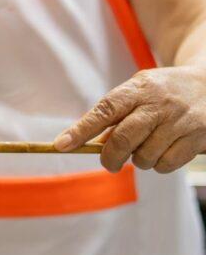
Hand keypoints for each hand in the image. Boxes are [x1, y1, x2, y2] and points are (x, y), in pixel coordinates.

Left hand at [54, 65, 205, 172]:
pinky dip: (160, 165)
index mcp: (139, 89)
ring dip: (139, 159)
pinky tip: (165, 151)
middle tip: (108, 162)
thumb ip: (116, 114)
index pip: (104, 110)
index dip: (81, 130)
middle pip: (123, 139)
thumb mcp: (139, 91)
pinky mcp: (198, 139)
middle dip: (110, 157)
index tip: (61, 145)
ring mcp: (181, 122)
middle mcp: (159, 104)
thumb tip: (92, 144)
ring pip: (144, 157)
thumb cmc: (164, 92)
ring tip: (147, 146)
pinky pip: (166, 165)